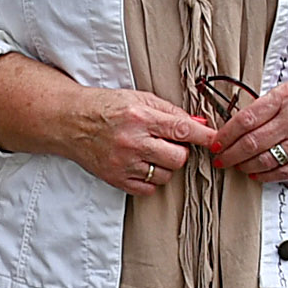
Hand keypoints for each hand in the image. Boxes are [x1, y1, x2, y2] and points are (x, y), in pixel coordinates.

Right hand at [53, 84, 222, 194]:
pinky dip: (151, 180)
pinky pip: (149, 189)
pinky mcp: (116, 179)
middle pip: (178, 158)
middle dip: (180, 152)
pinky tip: (142, 166)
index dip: (204, 136)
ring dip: (165, 166)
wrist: (70, 122)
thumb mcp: (138, 98)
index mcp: (140, 117)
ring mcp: (124, 163)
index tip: (217, 140)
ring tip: (151, 153)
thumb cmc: (104, 107)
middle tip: (168, 143)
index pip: (182, 129)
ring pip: (166, 175)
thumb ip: (170, 111)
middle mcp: (133, 141)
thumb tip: (199, 123)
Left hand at [210, 71, 287, 185]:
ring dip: (244, 166)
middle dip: (230, 154)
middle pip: (252, 142)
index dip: (225, 134)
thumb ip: (265, 106)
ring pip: (265, 160)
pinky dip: (265, 176)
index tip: (215, 142)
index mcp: (285, 97)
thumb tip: (234, 126)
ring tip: (235, 165)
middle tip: (220, 158)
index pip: (245, 119)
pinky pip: (284, 171)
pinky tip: (255, 174)